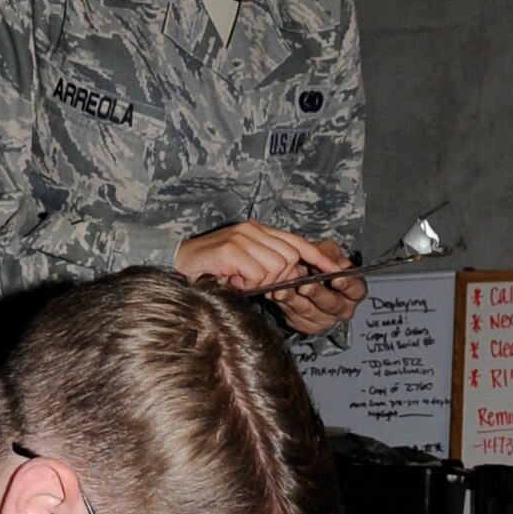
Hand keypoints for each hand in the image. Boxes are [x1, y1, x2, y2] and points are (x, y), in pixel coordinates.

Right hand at [175, 222, 355, 328]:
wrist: (174, 268)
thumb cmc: (209, 272)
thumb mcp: (245, 269)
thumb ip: (269, 268)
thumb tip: (294, 277)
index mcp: (258, 231)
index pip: (298, 242)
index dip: (319, 257)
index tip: (337, 269)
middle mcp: (253, 229)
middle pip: (291, 258)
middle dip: (278, 278)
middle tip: (251, 282)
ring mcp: (242, 237)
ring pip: (276, 267)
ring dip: (259, 283)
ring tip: (238, 280)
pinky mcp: (231, 249)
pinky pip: (258, 274)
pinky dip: (247, 284)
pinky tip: (231, 280)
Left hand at [274, 239, 365, 333]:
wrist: (305, 274)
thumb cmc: (322, 261)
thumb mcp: (328, 251)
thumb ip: (328, 255)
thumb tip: (327, 263)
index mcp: (354, 290)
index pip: (355, 289)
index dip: (346, 285)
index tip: (336, 279)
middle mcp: (342, 308)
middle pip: (331, 304)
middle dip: (316, 294)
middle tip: (304, 286)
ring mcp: (324, 319)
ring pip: (309, 311)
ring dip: (294, 300)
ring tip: (282, 290)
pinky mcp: (306, 325)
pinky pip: (294, 317)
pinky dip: (283, 305)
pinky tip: (275, 294)